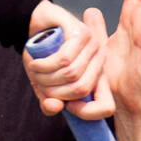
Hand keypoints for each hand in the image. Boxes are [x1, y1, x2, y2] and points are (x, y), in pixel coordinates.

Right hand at [23, 0, 114, 119]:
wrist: (34, 26)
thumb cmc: (43, 58)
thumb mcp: (44, 86)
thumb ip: (50, 102)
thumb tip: (56, 108)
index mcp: (98, 78)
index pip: (107, 106)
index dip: (88, 113)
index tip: (66, 107)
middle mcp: (100, 61)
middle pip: (81, 89)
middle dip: (53, 91)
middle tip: (39, 83)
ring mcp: (93, 45)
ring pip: (71, 74)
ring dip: (45, 77)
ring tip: (35, 71)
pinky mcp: (82, 33)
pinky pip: (64, 59)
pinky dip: (43, 65)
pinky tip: (34, 63)